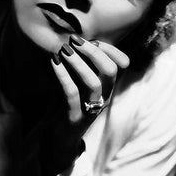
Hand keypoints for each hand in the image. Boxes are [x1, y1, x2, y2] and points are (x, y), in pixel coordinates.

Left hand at [40, 35, 128, 175]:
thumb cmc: (70, 103)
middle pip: (111, 71)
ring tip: (64, 50)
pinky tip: (54, 62)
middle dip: (94, 52)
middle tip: (75, 41)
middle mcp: (104, 97)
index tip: (93, 39)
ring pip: (93, 82)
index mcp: (108, 87)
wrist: (59, 137)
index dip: (110, 49)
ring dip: (78, 63)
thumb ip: (84, 64)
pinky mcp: (75, 117)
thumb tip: (78, 38)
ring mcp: (91, 108)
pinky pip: (72, 93)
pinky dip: (63, 75)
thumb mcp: (80, 82)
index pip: (121, 64)